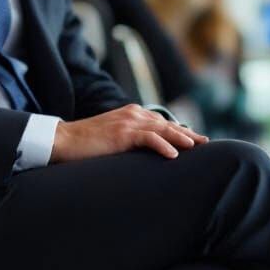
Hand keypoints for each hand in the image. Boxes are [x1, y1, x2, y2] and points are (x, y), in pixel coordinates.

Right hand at [50, 104, 207, 163]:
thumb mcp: (114, 140)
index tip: (196, 140)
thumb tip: (147, 154)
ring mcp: (128, 122)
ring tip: (196, 147)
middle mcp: (133, 114)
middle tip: (205, 143)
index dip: (180, 131)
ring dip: (181, 138)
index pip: (162, 122)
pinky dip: (163, 145)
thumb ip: (131, 141)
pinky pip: (148, 138)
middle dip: (187, 134)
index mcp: (132, 115)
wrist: (64, 141)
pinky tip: (173, 155)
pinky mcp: (122, 133)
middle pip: (167, 124)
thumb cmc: (87, 145)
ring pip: (162, 129)